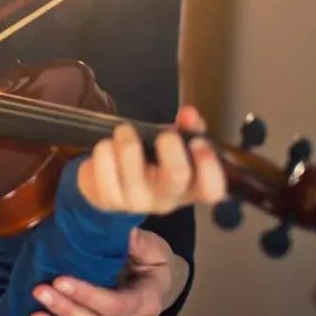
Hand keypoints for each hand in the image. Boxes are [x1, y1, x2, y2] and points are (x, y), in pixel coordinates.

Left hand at [29, 228, 188, 315]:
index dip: (87, 295)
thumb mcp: (148, 245)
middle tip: (39, 291)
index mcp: (146, 300)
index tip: (59, 280)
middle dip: (66, 310)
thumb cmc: (147, 260)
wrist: (153, 282)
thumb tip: (108, 219)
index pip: (117, 304)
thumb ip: (133, 238)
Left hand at [77, 105, 226, 214]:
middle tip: (162, 135)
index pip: (212, 189)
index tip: (198, 142)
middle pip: (177, 174)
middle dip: (170, 144)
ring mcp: (135, 201)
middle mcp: (165, 199)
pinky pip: (103, 163)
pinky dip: (103, 148)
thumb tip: (189, 114)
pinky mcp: (107, 199)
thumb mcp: (173, 149)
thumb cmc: (150, 163)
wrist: (109, 187)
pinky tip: (107, 148)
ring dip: (126, 136)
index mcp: (189, 189)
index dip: (209, 165)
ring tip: (124, 133)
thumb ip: (187, 129)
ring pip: (131, 158)